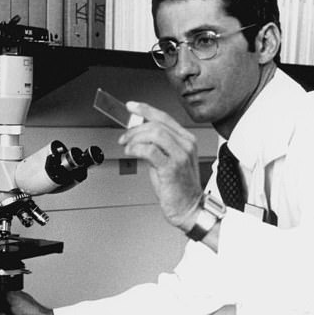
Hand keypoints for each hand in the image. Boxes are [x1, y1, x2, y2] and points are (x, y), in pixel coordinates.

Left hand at [118, 102, 201, 229]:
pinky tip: (131, 153)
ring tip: (127, 146)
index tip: (131, 107)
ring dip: (135, 138)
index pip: (164, 117)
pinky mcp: (172, 167)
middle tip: (124, 137)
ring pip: (154, 133)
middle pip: (157, 124)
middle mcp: (186, 144)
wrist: (189, 208)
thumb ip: (157, 145)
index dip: (145, 109)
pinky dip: (136, 149)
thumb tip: (138, 134)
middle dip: (135, 128)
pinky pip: (150, 150)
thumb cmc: (178, 187)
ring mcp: (180, 155)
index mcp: (186, 139)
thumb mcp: (168, 159)